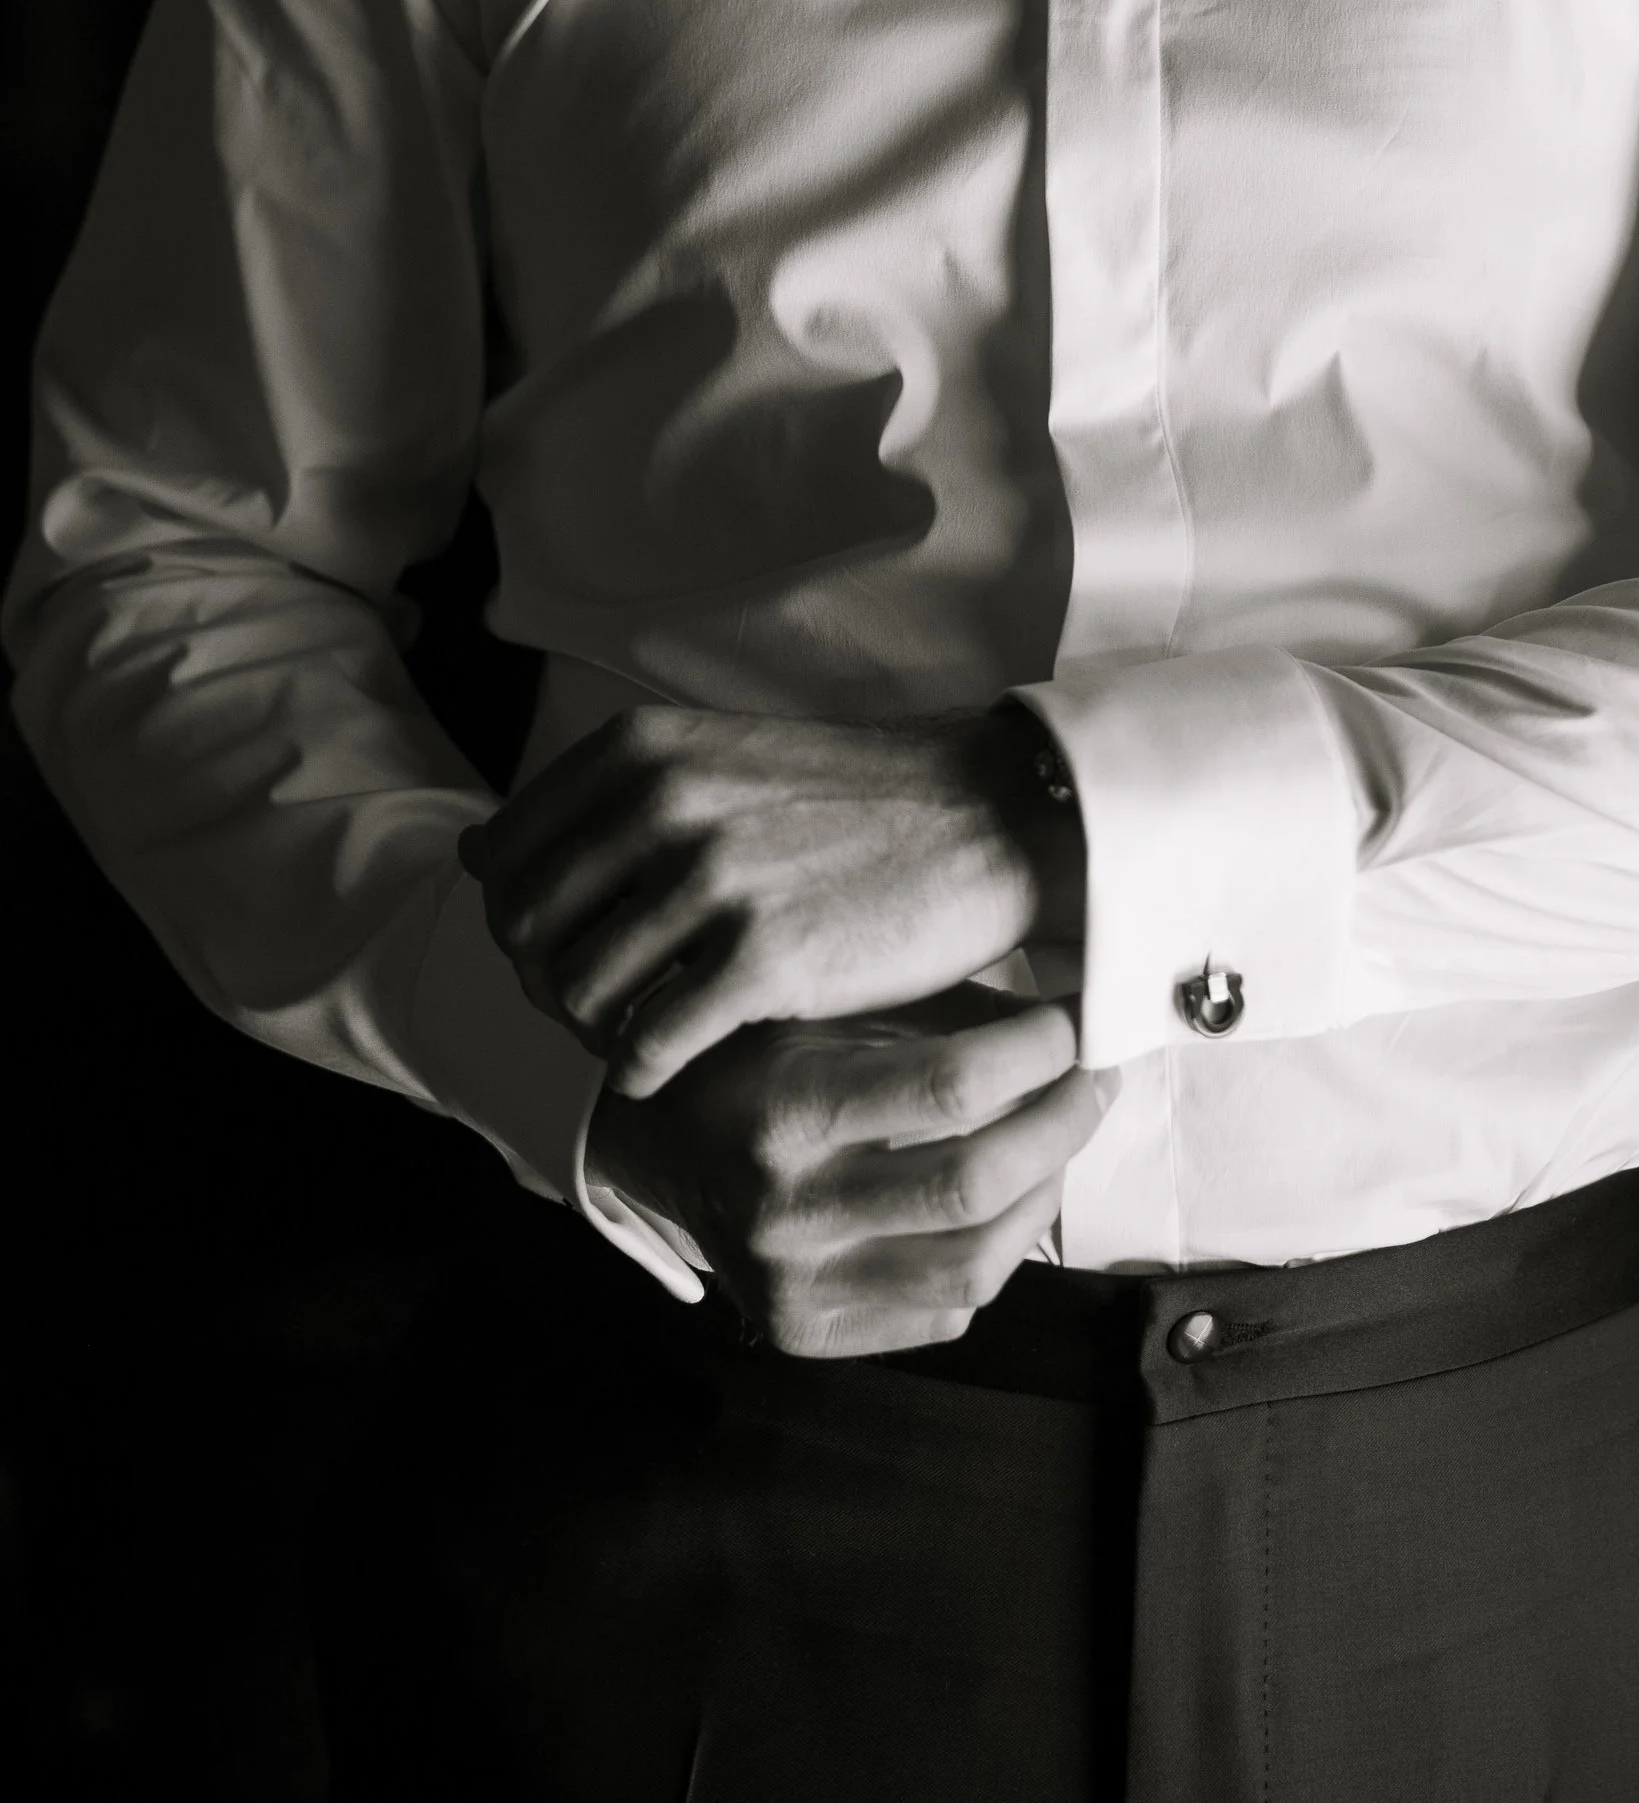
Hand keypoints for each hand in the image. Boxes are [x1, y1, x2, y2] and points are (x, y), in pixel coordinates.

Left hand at [460, 705, 1084, 1097]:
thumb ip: (598, 802)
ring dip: (599, 1033)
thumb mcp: (716, 761)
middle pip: (524, 934)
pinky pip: (645, 1049)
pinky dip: (646, 1072)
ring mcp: (712, 881)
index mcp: (642, 749)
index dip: (520, 919)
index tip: (572, 945)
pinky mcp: (764, 961)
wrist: (986, 818)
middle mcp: (664, 803)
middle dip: (549, 983)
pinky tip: (685, 1060)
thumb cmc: (847, 802)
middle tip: (608, 1004)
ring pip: (575, 997)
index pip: (501, 858)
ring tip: (651, 1030)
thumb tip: (468, 854)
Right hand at [588, 993, 1117, 1356]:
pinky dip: (997, 1253)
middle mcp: (786, 1211)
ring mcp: (797, 1287)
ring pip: (976, 1264)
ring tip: (1062, 1140)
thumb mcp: (828, 1004)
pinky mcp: (812, 1335)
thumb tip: (1066, 1020)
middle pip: (975, 1183)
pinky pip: (945, 1312)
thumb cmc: (761, 1053)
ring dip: (1047, 1193)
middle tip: (1097, 1078)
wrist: (660, 1145)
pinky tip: (1005, 1200)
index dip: (1038, 1049)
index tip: (1078, 1021)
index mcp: (783, 1109)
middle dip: (1064, 1122)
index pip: (950, 1086)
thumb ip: (940, 1014)